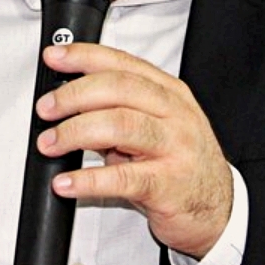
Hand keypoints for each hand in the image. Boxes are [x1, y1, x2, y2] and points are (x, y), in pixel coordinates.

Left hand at [35, 43, 232, 258]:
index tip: (54, 58)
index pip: (123, 63)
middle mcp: (174, 114)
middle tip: (47, 109)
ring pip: (120, 125)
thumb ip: (121, 107)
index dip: (84, 57)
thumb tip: (67, 98)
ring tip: (50, 143)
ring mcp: (174, 148)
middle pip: (119, 89)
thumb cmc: (181, 162)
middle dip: (74, 95)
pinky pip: (123, 178)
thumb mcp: (158, 124)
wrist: (218, 208)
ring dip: (76, 132)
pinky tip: (66, 182)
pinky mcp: (168, 185)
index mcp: (169, 92)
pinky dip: (87, 180)